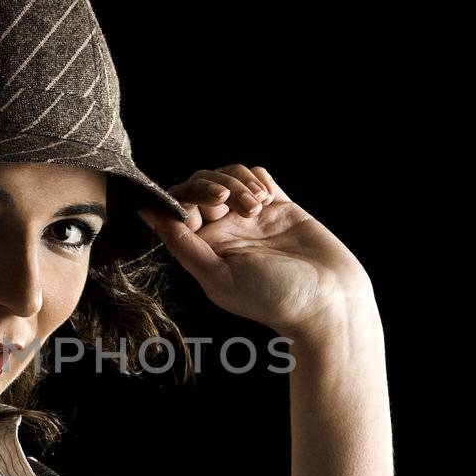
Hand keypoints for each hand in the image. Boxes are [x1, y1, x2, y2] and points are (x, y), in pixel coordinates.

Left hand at [137, 165, 375, 339]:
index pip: (179, 206)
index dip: (190, 194)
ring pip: (229, 175)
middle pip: (201, 184)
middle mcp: (224, 231)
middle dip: (217, 184)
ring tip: (259, 206)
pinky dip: (258, 178)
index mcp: (204, 249)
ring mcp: (251, 217)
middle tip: (241, 204)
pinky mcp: (279, 206)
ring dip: (240, 182)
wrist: (329, 300)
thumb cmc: (273, 298)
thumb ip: (181, 244)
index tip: (215, 202)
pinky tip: (268, 198)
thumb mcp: (218, 276)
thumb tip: (146, 213)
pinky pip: (257, 175)